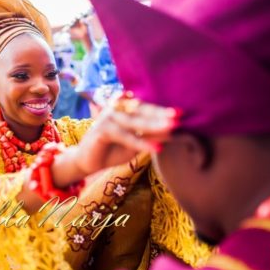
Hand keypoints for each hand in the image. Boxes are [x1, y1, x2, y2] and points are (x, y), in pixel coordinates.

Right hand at [52, 99, 177, 186]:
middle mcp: (116, 109)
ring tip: (172, 129)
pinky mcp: (102, 130)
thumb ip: (150, 136)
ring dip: (154, 126)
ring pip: (135, 122)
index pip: (146, 108)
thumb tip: (173, 131)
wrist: (87, 162)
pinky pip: (125, 136)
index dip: (162, 111)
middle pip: (142, 112)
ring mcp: (108, 117)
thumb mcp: (135, 144)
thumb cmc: (112, 150)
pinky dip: (141, 143)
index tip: (182, 114)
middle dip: (161, 115)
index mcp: (123, 109)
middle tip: (179, 118)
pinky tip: (157, 149)